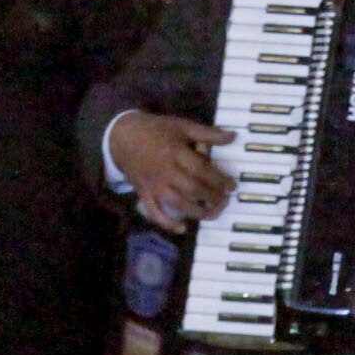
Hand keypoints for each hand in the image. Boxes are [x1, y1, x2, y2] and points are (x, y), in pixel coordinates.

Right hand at [109, 112, 235, 228]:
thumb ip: (208, 133)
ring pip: (177, 203)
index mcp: (175, 152)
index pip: (201, 169)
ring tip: (212, 213)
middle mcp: (165, 171)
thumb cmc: (156, 130)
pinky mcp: (144, 194)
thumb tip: (232, 136)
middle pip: (192, 188)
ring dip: (197, 211)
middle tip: (224, 200)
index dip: (219, 179)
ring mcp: (154, 185)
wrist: (122, 136)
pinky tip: (183, 228)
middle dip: (212, 197)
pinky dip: (167, 223)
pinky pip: (154, 213)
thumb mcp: (182, 126)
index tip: (231, 186)